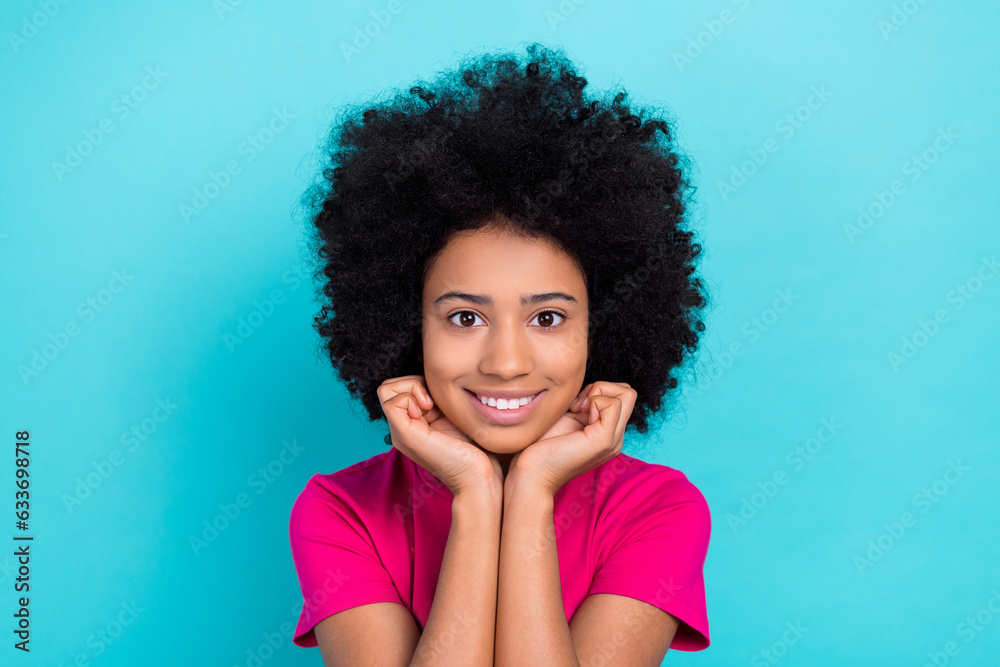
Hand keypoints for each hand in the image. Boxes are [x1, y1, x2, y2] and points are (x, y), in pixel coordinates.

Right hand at [379, 375, 503, 495]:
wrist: (478, 476)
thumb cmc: (475, 448)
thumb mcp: (453, 415)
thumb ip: (440, 401)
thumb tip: (434, 379)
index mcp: (413, 424)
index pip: (399, 388)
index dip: (419, 383)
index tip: (439, 399)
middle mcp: (402, 428)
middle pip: (389, 387)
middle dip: (412, 382)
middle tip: (433, 401)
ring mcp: (401, 432)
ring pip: (386, 390)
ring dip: (411, 388)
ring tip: (432, 406)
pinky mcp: (404, 435)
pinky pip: (390, 401)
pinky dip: (410, 397)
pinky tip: (429, 411)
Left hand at [507, 381, 636, 496]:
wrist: (532, 474)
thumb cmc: (542, 446)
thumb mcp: (569, 419)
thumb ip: (585, 406)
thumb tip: (593, 387)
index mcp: (608, 433)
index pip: (622, 396)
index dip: (598, 391)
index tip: (575, 405)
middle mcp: (616, 438)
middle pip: (629, 393)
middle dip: (602, 388)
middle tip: (578, 406)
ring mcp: (613, 440)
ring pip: (626, 394)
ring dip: (597, 393)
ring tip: (576, 410)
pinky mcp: (604, 440)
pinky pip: (613, 403)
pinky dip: (593, 400)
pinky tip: (576, 415)